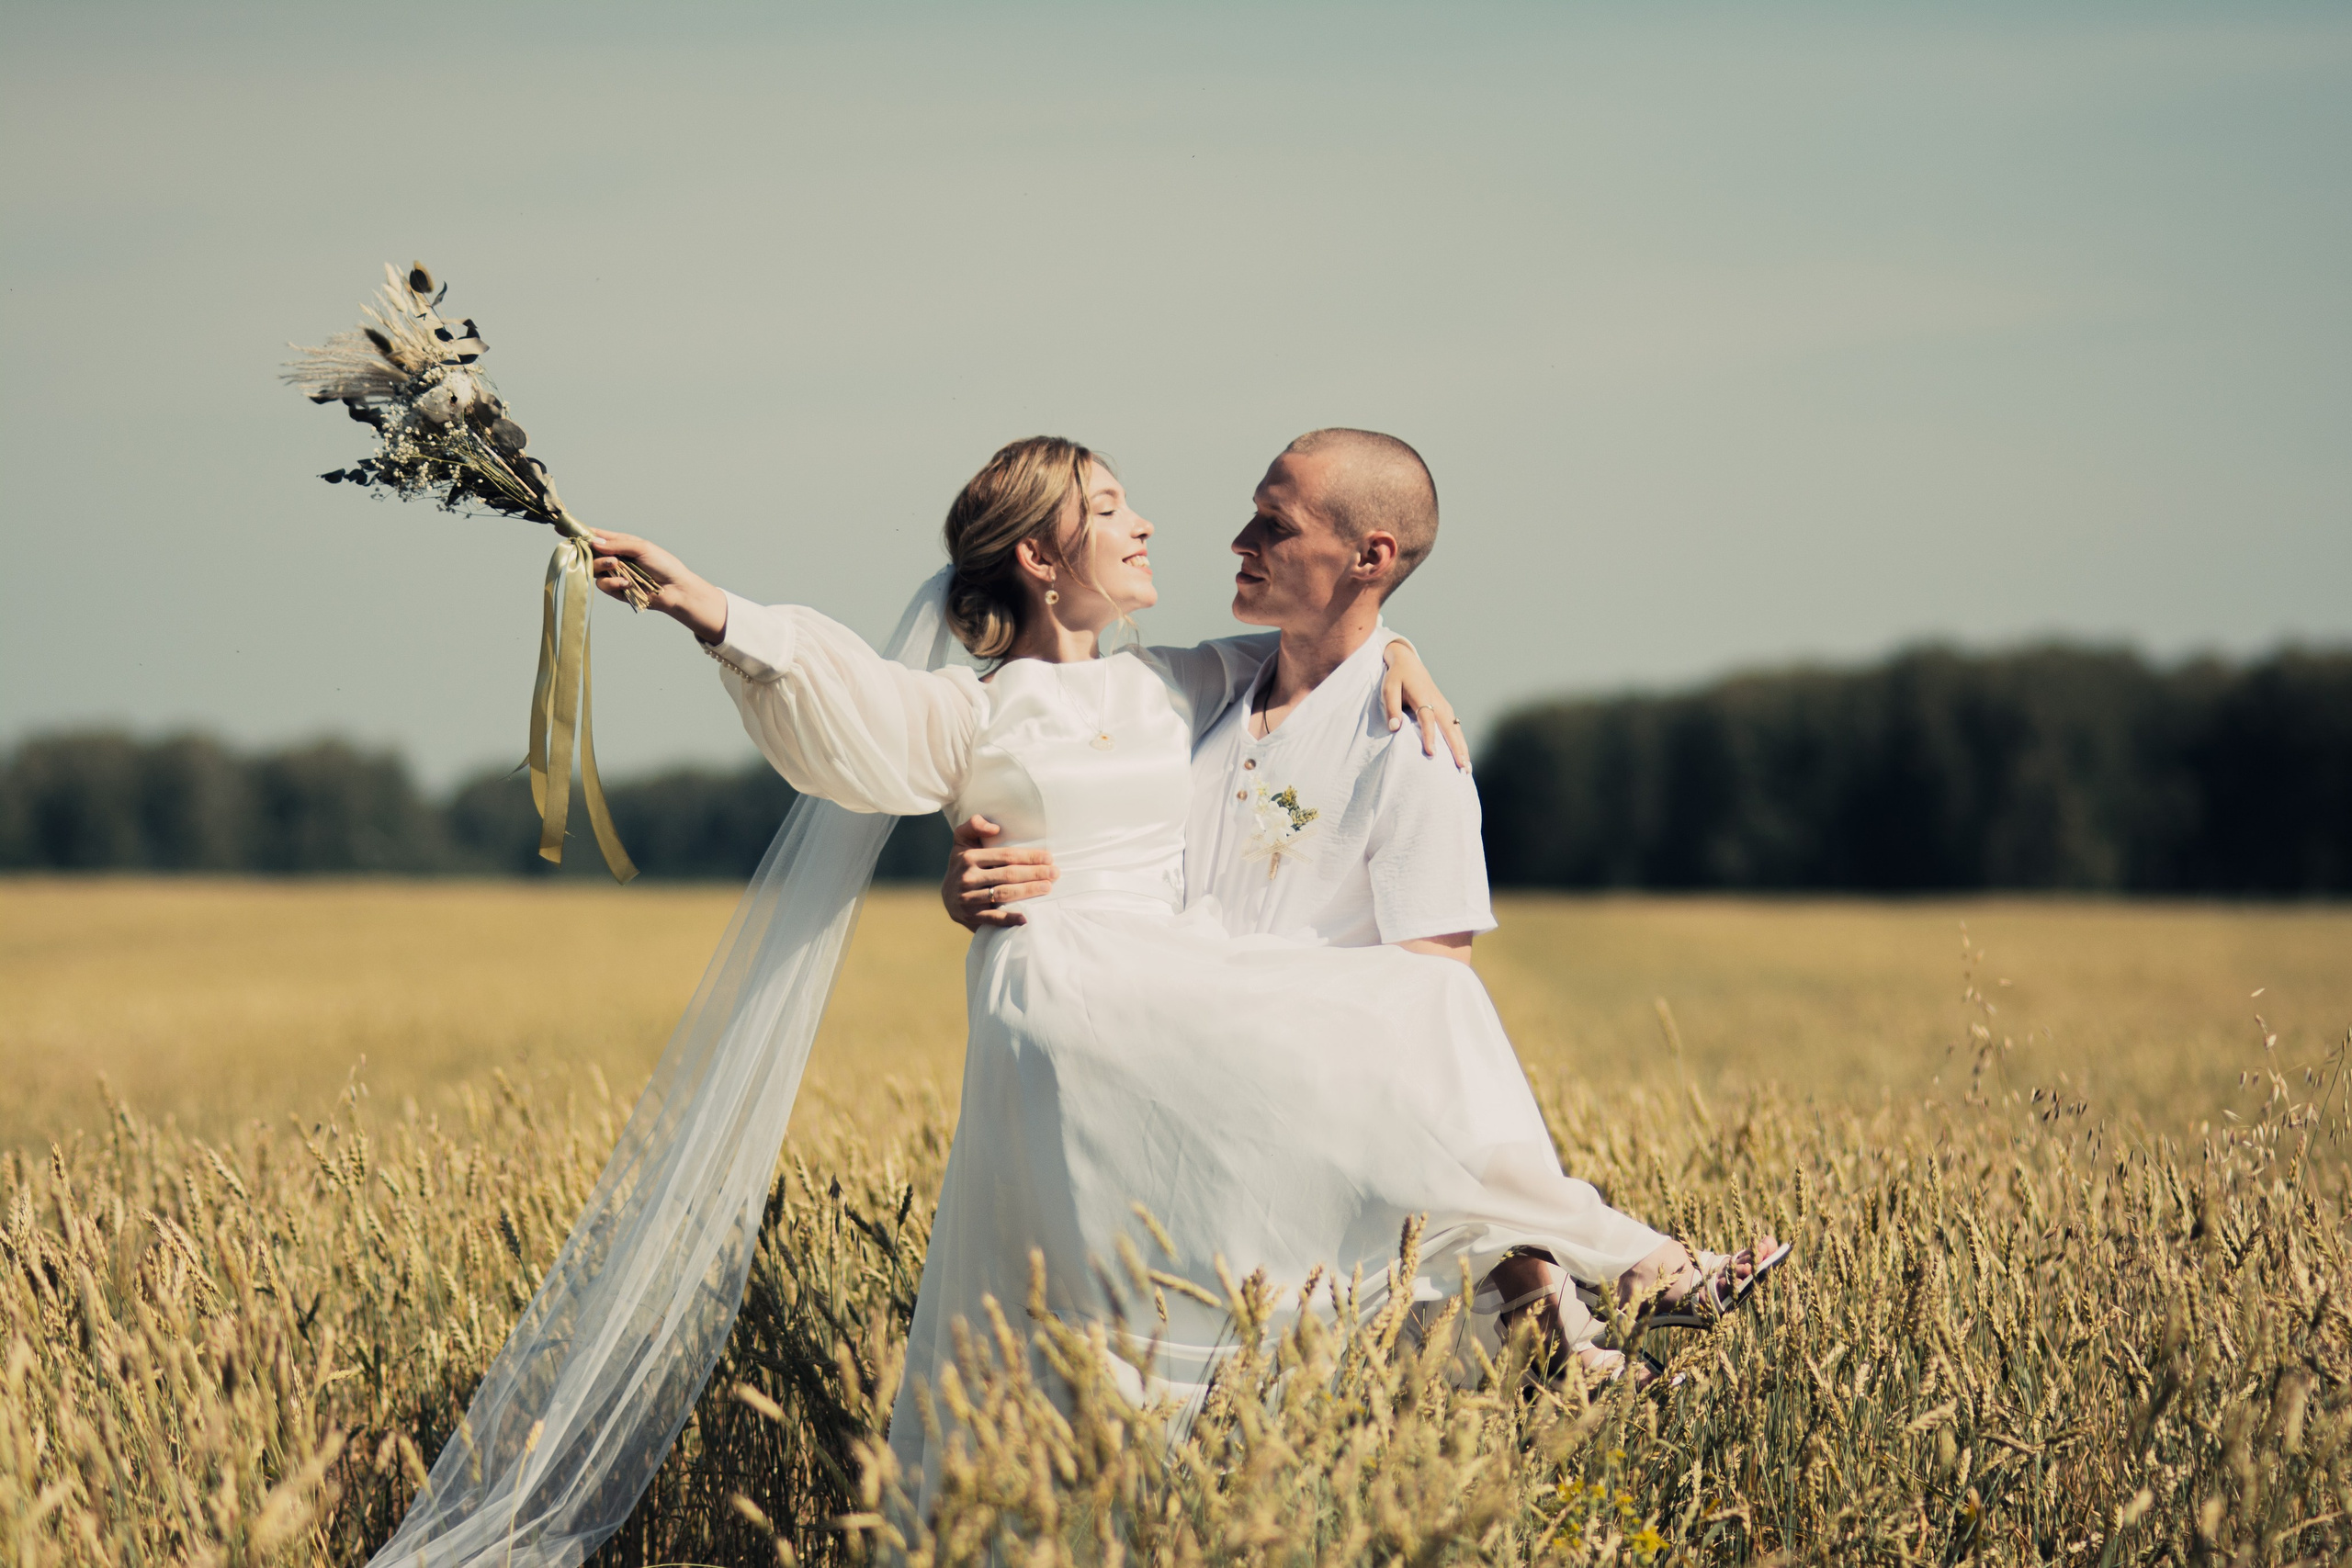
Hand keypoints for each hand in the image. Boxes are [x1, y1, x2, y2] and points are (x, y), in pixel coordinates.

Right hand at [590, 530, 727, 641]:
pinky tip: (627, 583)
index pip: (597, 536)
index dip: (581, 533)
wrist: (676, 589)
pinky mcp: (617, 590)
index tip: (561, 528)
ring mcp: (615, 575)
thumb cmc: (663, 564)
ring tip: (616, 565)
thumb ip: (617, 544)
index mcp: (621, 543)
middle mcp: (615, 558)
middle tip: (596, 552)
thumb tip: (594, 542)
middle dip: (590, 552)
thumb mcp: (642, 548)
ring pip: (593, 570)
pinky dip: (613, 583)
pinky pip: (604, 585)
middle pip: (590, 554)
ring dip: (602, 566)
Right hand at [942, 815, 1057, 930]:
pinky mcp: (971, 916)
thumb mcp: (962, 841)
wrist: (947, 896)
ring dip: (1028, 891)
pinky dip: (1010, 918)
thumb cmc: (963, 864)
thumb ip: (974, 825)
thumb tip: (994, 827)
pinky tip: (1026, 918)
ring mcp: (968, 898)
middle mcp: (967, 877)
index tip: (1049, 858)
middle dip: (1034, 873)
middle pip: (1008, 874)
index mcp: (969, 857)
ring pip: (1004, 893)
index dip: (1029, 857)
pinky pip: (993, 918)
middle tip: (1055, 873)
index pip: (1006, 856)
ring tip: (1047, 888)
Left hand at [1380, 641, 1470, 769]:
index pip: (1427, 719)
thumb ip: (1392, 708)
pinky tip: (1464, 757)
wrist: (1409, 663)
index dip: (1430, 736)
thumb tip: (1394, 728)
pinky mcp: (1446, 711)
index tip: (1432, 753)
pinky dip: (1461, 744)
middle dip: (1456, 749)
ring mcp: (1445, 707)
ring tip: (1467, 769)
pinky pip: (1456, 730)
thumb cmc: (1397, 677)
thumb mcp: (1389, 688)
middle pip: (1450, 729)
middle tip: (1461, 767)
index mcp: (1423, 697)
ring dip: (1463, 749)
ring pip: (1456, 731)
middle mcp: (1438, 703)